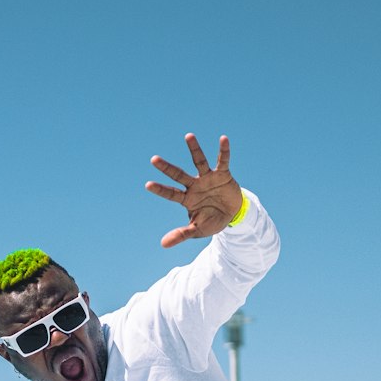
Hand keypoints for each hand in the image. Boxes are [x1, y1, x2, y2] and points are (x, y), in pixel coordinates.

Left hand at [145, 133, 242, 247]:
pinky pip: (223, 160)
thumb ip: (181, 234)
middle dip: (167, 168)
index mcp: (187, 199)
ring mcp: (208, 178)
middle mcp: (194, 185)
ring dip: (194, 149)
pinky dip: (224, 151)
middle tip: (153, 160)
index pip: (171, 194)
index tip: (148, 185)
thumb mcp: (197, 230)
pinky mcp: (223, 174)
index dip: (160, 190)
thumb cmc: (211, 221)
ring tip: (188, 135)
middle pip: (178, 175)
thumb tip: (162, 244)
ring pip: (199, 161)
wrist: (233, 216)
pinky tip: (223, 138)